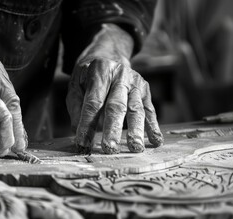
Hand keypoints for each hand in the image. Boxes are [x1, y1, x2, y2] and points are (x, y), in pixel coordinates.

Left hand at [66, 24, 162, 153]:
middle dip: (113, 129)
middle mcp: (120, 75)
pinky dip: (153, 126)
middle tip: (109, 149)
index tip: (83, 142)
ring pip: (136, 109)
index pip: (93, 102)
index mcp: (100, 71)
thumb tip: (78, 130)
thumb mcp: (75, 84)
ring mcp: (135, 83)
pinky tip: (156, 141)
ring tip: (135, 148)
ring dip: (136, 130)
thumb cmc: (89, 76)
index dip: (87, 123)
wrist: (110, 55)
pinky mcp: (145, 90)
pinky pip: (149, 110)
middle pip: (116, 105)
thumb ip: (75, 106)